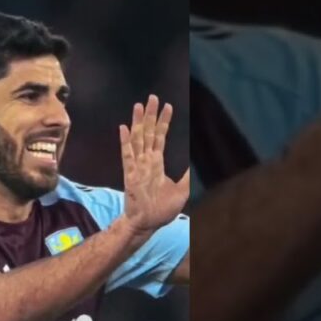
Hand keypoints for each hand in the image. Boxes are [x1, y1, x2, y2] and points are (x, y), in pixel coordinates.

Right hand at [119, 95, 189, 235]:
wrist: (147, 224)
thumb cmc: (162, 210)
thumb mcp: (182, 190)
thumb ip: (187, 175)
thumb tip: (196, 162)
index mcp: (157, 163)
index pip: (160, 137)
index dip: (164, 121)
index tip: (167, 106)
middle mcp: (146, 161)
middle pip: (148, 132)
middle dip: (150, 115)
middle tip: (152, 96)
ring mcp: (137, 166)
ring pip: (138, 139)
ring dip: (138, 122)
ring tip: (138, 105)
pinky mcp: (130, 174)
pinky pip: (127, 155)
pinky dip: (125, 141)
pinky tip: (124, 128)